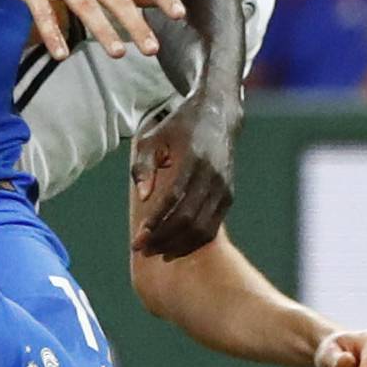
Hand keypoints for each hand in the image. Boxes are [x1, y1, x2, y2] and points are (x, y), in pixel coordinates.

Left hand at [131, 97, 232, 259]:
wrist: (219, 114)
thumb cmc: (179, 126)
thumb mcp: (153, 137)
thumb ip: (143, 165)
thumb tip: (142, 197)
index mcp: (193, 159)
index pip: (173, 199)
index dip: (155, 222)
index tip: (138, 238)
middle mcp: (212, 175)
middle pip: (188, 218)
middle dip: (163, 239)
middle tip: (143, 249)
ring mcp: (223, 187)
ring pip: (202, 228)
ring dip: (179, 245)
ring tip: (157, 252)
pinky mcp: (228, 196)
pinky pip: (213, 227)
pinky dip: (194, 241)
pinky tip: (176, 246)